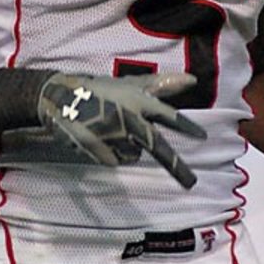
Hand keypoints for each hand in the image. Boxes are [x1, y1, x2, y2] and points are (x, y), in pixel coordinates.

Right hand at [37, 71, 205, 188]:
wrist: (61, 97)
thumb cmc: (103, 90)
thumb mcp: (132, 85)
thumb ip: (163, 85)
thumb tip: (192, 80)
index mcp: (138, 100)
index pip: (167, 116)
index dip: (185, 126)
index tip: (202, 137)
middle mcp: (127, 117)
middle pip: (156, 146)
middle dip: (175, 166)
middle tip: (191, 183)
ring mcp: (110, 133)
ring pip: (133, 155)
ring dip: (128, 148)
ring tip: (112, 131)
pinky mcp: (94, 146)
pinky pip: (114, 161)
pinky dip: (110, 154)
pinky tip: (100, 139)